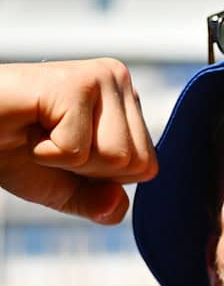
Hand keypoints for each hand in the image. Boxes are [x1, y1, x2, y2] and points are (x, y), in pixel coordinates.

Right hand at [0, 58, 157, 223]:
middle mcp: (121, 80)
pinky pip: (79, 150)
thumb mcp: (63, 186)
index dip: (100, 177)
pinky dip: (47, 153)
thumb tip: (119, 208)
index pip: (147, 168)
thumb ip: (99, 202)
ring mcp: (101, 77)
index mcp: (127, 100)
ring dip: (66, 160)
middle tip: (48, 142)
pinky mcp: (75, 83)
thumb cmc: (9, 148)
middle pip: (136, 164)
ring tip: (39, 133)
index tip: (64, 150)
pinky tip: (29, 126)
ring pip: (115, 157)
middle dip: (86, 170)